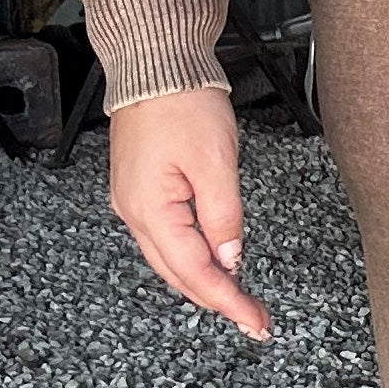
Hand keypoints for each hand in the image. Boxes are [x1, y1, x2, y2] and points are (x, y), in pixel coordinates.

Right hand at [107, 86, 270, 340]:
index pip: (194, 272)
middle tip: (255, 320)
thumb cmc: (182, 103)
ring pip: (171, 260)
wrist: (155, 65)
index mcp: (150, 210)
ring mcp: (132, 202)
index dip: (228, 301)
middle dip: (218, 300)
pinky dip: (191, 257)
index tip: (255, 322)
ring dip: (204, 282)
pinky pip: (166, 238)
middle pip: (178, 274)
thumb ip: (224, 218)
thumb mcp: (216, 163)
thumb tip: (230, 260)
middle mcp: (133, 212)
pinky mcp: (140, 191)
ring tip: (239, 300)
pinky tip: (213, 265)